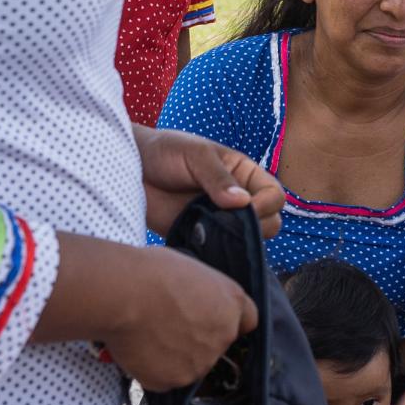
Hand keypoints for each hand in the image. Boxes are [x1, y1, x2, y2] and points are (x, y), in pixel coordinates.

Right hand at [102, 248, 255, 391]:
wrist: (124, 295)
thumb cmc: (152, 272)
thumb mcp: (190, 270)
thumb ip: (202, 293)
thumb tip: (191, 302)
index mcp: (232, 304)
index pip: (247, 320)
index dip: (227, 319)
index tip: (210, 317)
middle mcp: (223, 337)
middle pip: (215, 344)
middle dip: (196, 338)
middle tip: (166, 324)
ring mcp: (199, 364)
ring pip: (189, 364)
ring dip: (174, 356)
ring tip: (147, 335)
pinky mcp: (173, 381)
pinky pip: (164, 377)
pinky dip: (152, 368)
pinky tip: (138, 349)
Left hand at [136, 126, 282, 238]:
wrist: (129, 169)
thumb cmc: (165, 151)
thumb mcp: (195, 155)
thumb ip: (218, 178)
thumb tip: (242, 203)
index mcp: (244, 174)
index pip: (275, 195)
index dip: (267, 205)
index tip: (245, 207)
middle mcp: (237, 199)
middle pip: (270, 223)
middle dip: (256, 227)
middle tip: (225, 221)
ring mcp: (220, 220)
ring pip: (247, 242)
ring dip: (235, 241)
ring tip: (208, 230)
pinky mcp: (200, 237)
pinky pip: (219, 252)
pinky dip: (216, 253)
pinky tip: (200, 242)